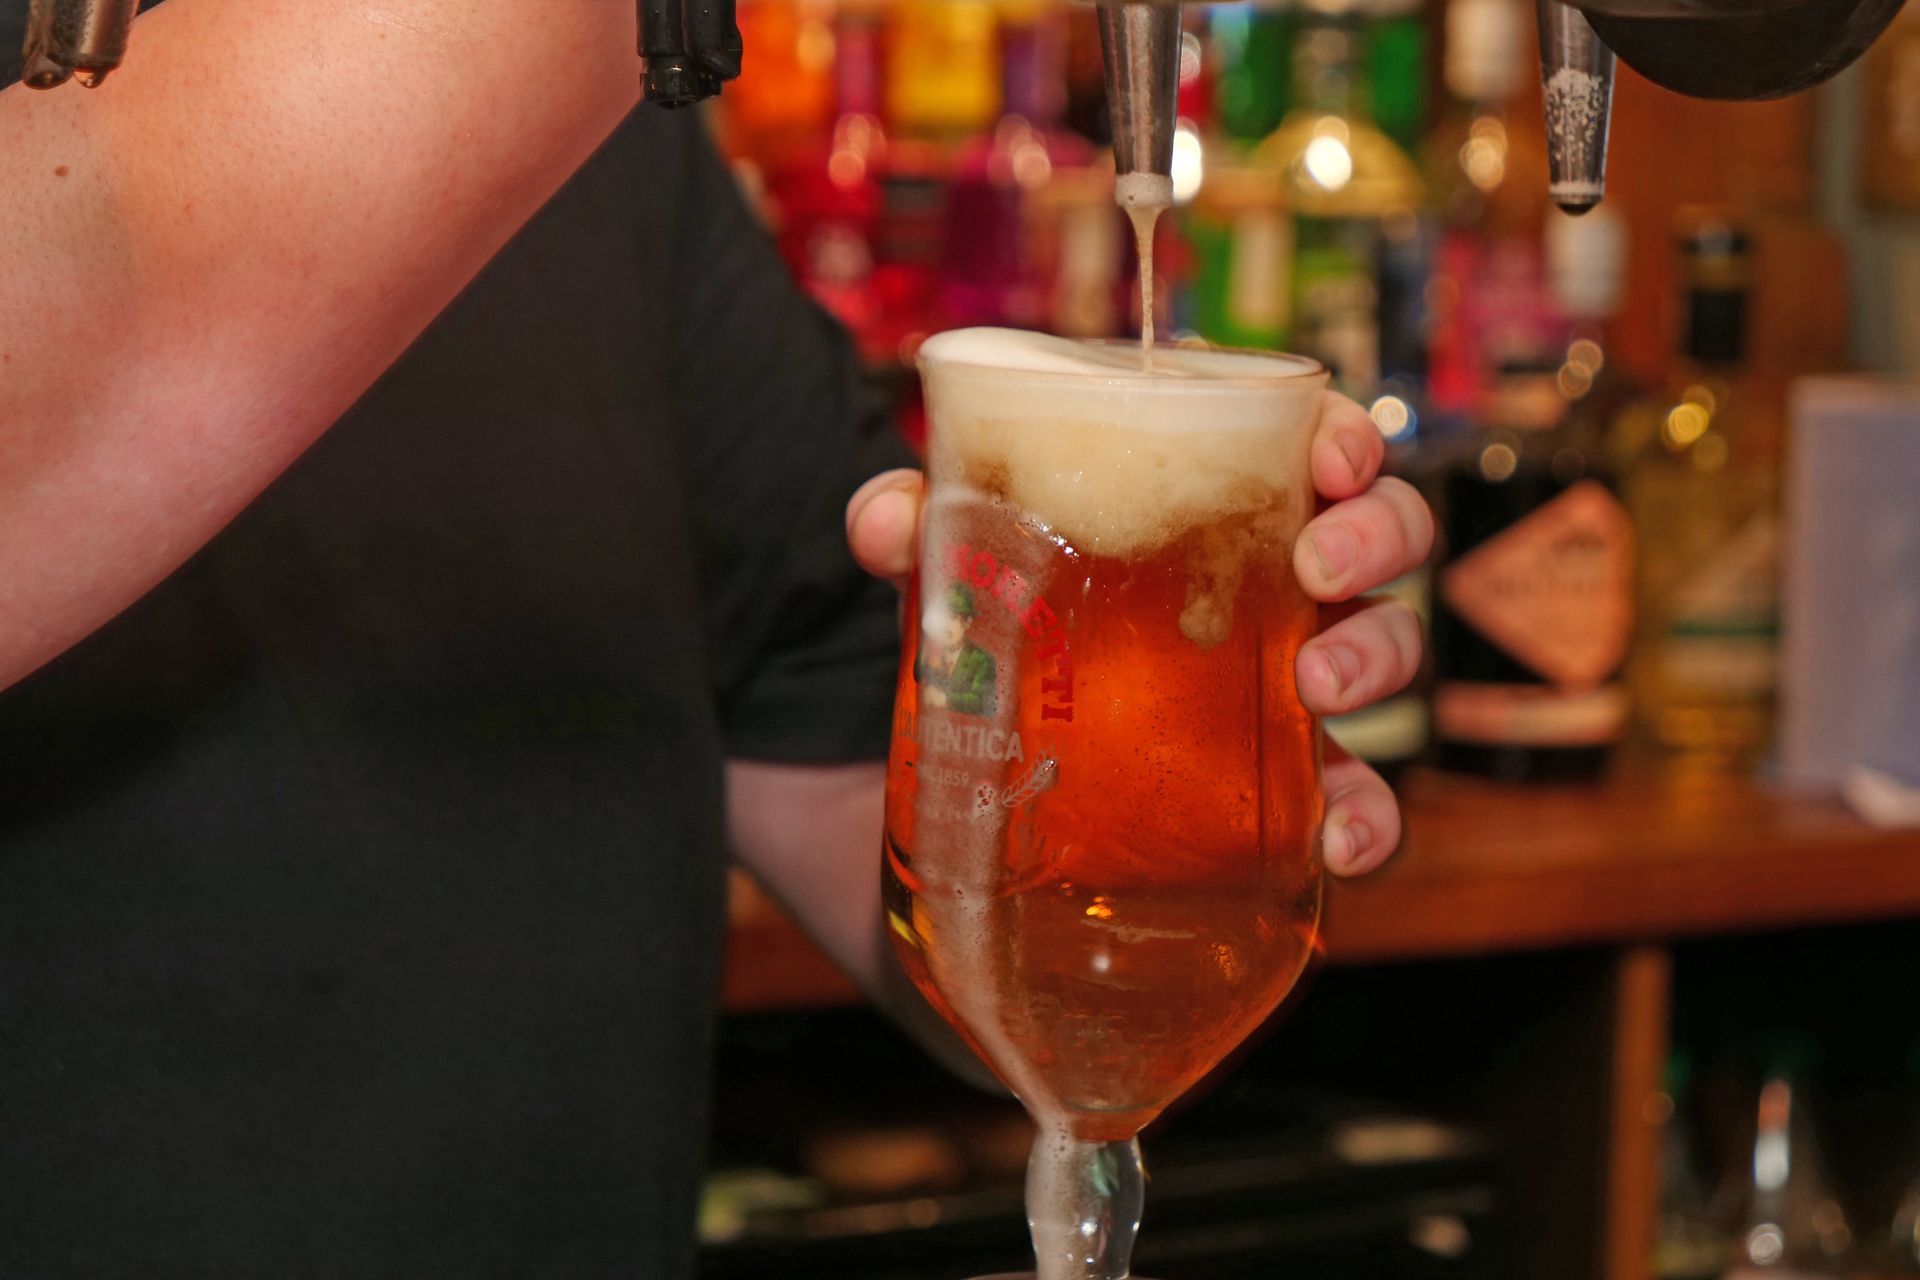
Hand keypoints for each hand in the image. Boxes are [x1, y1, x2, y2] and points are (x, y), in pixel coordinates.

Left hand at [846, 391, 1433, 878]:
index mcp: (1211, 513)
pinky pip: (1359, 808)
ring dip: (1375, 659)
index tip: (1327, 459)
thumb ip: (913, 534)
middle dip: (1378, 537)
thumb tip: (887, 518)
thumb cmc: (988, 647)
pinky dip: (1371, 822)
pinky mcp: (1277, 805)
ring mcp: (1282, 700)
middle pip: (1382, 537)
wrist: (961, 805)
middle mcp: (1270, 595)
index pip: (1311, 449)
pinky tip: (1337, 837)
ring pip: (1388, 656)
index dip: (1345, 441)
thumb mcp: (943, 581)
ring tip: (1316, 685)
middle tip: (1318, 567)